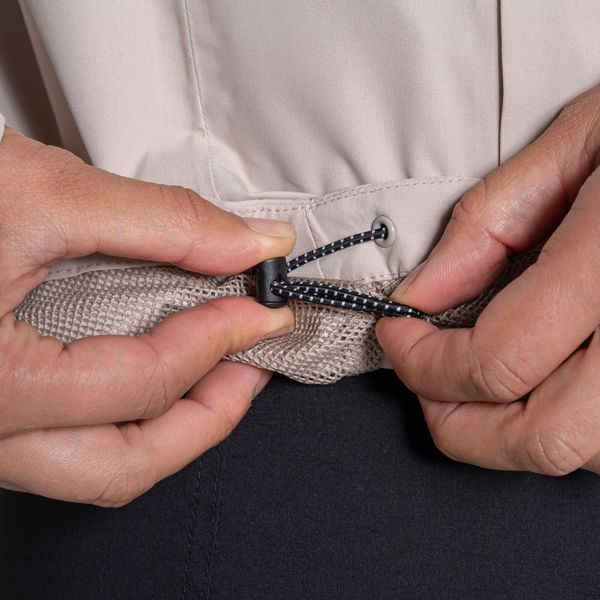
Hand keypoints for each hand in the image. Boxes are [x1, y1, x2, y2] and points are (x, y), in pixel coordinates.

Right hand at [0, 128, 295, 504]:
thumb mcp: (41, 195)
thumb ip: (163, 221)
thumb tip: (251, 241)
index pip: (143, 383)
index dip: (219, 341)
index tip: (261, 307)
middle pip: (126, 465)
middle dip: (208, 416)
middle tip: (253, 365)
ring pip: (100, 468)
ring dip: (174, 426)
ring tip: (221, 375)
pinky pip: (76, 441)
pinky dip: (133, 412)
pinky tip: (160, 369)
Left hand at [377, 84, 599, 475]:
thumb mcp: (580, 142)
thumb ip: (490, 225)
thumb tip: (424, 293)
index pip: (500, 358)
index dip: (426, 361)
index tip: (399, 333)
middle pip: (544, 437)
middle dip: (459, 422)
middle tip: (424, 379)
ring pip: (586, 452)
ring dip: (510, 431)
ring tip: (476, 382)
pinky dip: (566, 424)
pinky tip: (544, 378)